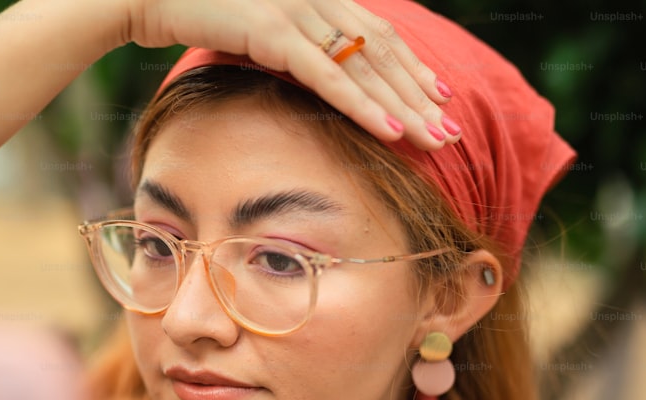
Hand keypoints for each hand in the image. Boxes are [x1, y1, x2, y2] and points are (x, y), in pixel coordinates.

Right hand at [124, 0, 454, 149]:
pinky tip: (392, 132)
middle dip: (420, 94)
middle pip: (383, 53)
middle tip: (450, 129)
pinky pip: (329, 77)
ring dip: (405, 107)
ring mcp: (296, 13)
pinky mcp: (273, 32)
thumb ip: (285, 38)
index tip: (439, 95)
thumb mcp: (252, 22)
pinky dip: (363, 107)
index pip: (379, 34)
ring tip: (436, 140)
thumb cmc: (195, 6)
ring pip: (366, 68)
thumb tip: (302, 66)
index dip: (413, 66)